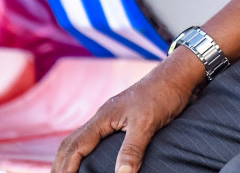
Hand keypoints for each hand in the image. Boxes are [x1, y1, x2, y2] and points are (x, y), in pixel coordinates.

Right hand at [51, 54, 201, 172]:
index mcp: (103, 117)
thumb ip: (132, 149)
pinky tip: (91, 160)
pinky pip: (95, 138)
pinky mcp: (122, 120)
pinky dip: (85, 152)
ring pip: (81, 140)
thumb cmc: (163, 94)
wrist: (179, 75)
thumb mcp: (147, 123)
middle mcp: (102, 117)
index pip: (74, 146)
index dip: (65, 168)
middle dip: (60, 164)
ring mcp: (111, 118)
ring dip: (70, 158)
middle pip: (71, 143)